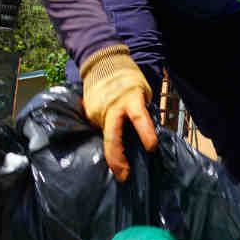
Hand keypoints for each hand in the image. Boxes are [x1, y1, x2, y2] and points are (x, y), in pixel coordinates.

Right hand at [80, 45, 157, 181]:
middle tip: (124, 176)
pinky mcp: (88, 114)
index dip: (145, 132)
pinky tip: (110, 137)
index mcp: (130, 99)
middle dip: (117, 159)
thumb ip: (142, 110)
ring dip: (113, 148)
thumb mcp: (142, 91)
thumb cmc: (128, 79)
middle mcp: (112, 107)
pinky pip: (99, 128)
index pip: (139, 117)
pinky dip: (106, 134)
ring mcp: (97, 111)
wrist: (102, 63)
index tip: (151, 148)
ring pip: (106, 135)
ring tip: (120, 163)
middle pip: (112, 137)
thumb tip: (145, 132)